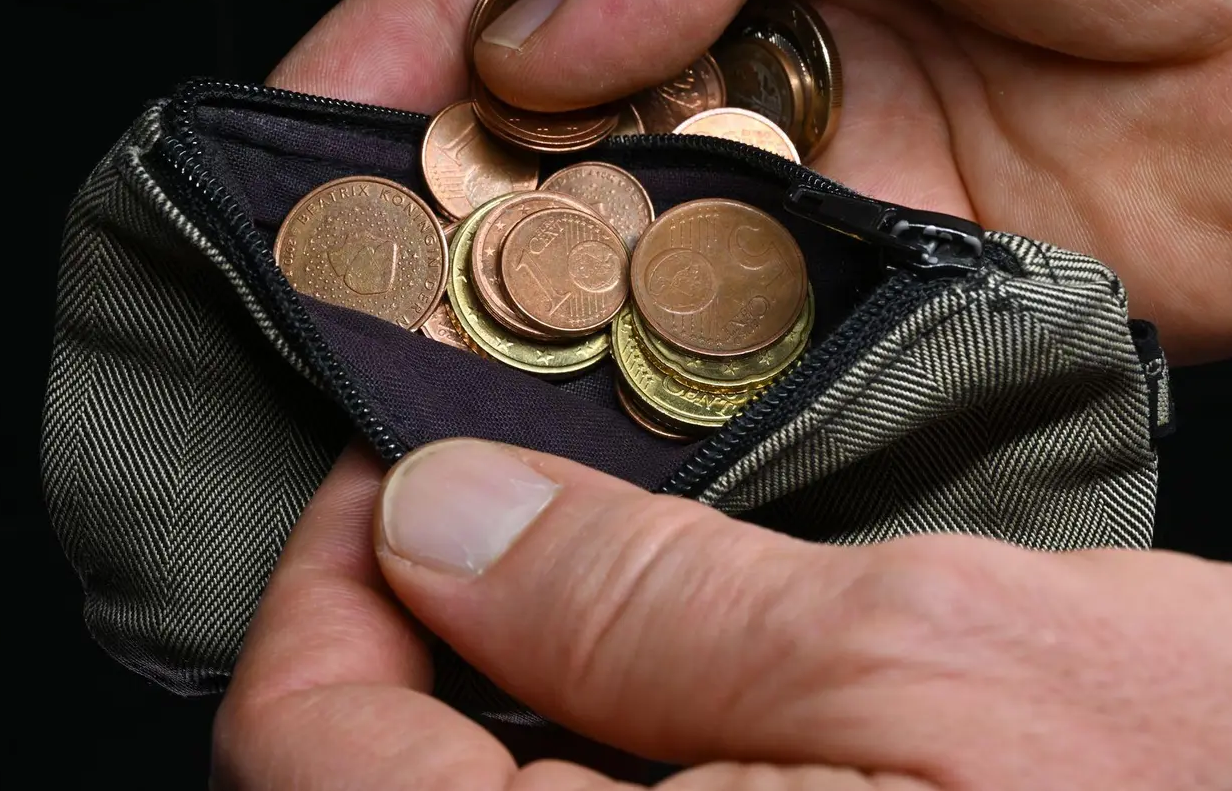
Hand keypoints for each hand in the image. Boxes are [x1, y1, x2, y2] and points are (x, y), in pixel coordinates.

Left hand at [213, 440, 1231, 788]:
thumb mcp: (916, 654)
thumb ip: (643, 603)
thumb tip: (441, 523)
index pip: (315, 760)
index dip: (323, 591)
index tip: (392, 470)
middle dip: (407, 638)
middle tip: (487, 496)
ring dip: (508, 682)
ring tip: (590, 560)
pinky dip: (598, 736)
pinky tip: (673, 658)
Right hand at [269, 0, 1231, 363]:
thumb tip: (551, 33)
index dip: (395, 49)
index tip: (307, 126)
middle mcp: (726, 46)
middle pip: (529, 128)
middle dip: (432, 191)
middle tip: (344, 262)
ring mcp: (779, 174)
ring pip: (601, 240)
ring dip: (523, 291)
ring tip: (432, 343)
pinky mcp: (844, 283)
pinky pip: (711, 328)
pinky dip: (642, 360)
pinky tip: (581, 389)